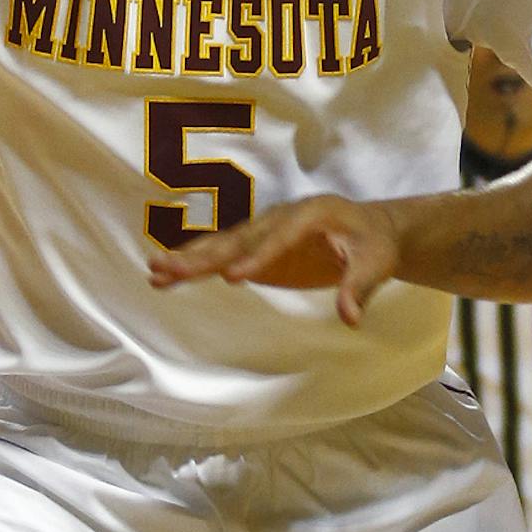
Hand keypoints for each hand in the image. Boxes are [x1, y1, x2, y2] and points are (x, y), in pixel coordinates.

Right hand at [147, 195, 399, 326]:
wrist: (373, 229)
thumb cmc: (375, 246)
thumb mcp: (376, 264)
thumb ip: (359, 288)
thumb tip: (350, 318)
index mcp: (313, 213)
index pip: (280, 237)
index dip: (257, 257)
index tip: (233, 278)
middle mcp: (282, 216)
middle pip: (239, 238)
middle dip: (204, 255)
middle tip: (170, 268)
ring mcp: (266, 229)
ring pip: (224, 245)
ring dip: (189, 259)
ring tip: (154, 271)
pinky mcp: (257, 247)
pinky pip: (224, 255)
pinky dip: (196, 265)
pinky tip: (167, 275)